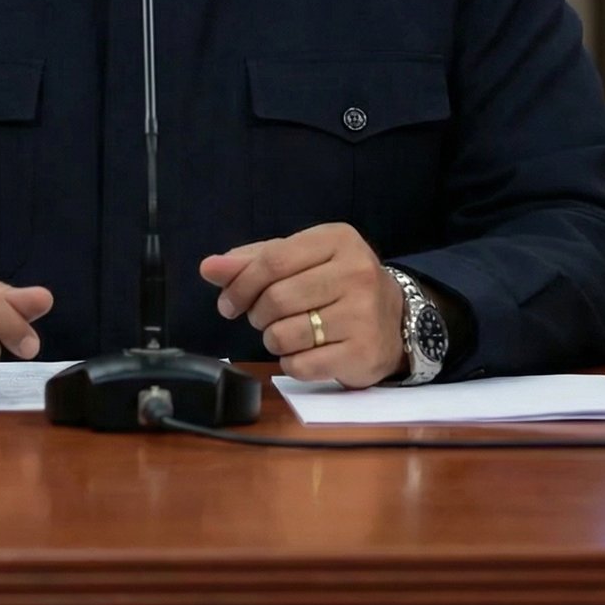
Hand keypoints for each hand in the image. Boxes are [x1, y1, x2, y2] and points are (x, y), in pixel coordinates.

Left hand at [200, 223, 403, 387]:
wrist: (395, 319)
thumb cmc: (337, 283)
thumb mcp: (301, 260)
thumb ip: (254, 261)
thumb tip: (209, 267)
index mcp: (337, 239)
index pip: (272, 260)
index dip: (240, 284)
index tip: (228, 302)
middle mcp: (355, 272)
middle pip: (276, 298)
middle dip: (257, 314)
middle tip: (262, 319)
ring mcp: (362, 314)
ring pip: (285, 334)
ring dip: (273, 339)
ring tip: (286, 333)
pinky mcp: (363, 353)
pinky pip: (301, 365)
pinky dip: (290, 363)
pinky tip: (304, 353)